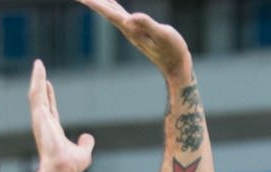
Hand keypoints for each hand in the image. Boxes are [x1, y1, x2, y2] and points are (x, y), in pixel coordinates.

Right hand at [29, 60, 93, 171]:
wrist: (61, 171)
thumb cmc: (69, 167)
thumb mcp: (83, 153)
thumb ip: (85, 144)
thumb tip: (88, 137)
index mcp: (52, 131)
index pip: (50, 110)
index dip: (49, 97)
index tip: (47, 85)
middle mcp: (44, 124)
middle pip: (41, 99)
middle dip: (39, 83)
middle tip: (39, 68)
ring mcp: (40, 119)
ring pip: (36, 94)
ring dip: (37, 78)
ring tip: (38, 64)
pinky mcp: (39, 115)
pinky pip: (36, 94)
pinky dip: (37, 80)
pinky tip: (39, 68)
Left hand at [76, 1, 192, 79]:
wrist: (177, 66)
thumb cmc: (173, 50)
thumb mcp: (162, 35)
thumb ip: (147, 25)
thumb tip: (129, 19)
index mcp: (132, 29)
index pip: (110, 13)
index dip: (96, 3)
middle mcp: (129, 30)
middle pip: (106, 12)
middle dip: (93, 2)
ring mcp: (133, 31)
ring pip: (112, 12)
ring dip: (101, 3)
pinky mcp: (138, 30)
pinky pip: (120, 14)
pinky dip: (112, 6)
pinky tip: (111, 3)